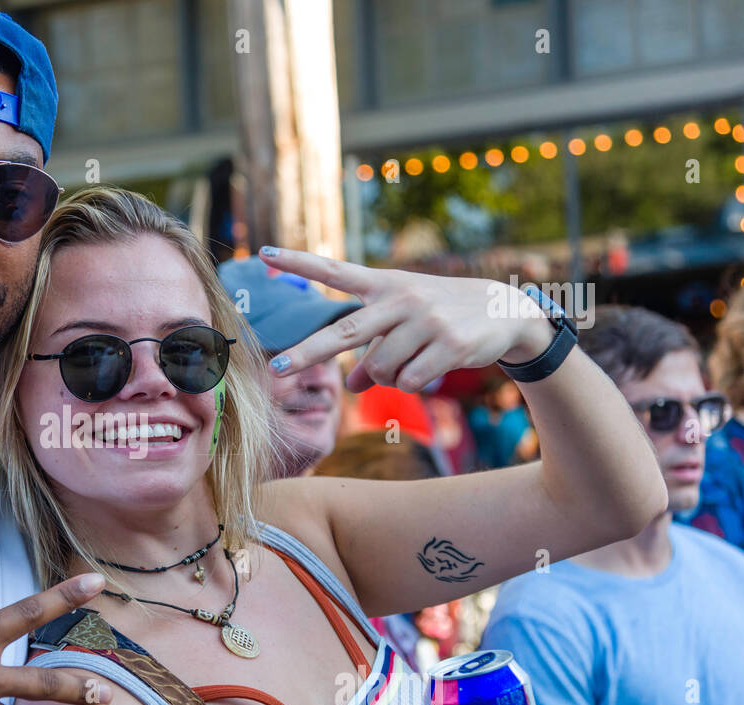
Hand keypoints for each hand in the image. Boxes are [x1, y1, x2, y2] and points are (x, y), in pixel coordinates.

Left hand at [258, 247, 554, 391]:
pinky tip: (431, 369)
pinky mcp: (448, 344)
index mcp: (385, 286)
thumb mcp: (405, 323)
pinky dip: (413, 385)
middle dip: (308, 353)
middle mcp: (400, 299)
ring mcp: (425, 321)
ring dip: (389, 378)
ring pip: (381, 370)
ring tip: (413, 362)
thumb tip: (350, 388)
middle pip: (345, 334)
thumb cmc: (443, 316)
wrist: (505, 312)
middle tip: (276, 369)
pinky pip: (409, 382)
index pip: (334, 270)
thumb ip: (373, 352)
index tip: (263, 252)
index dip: (298, 262)